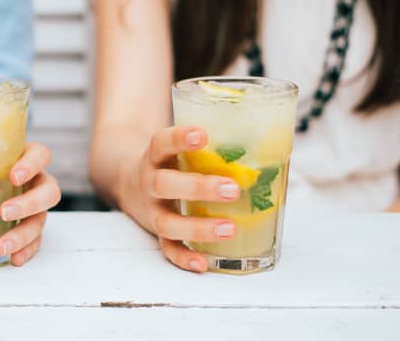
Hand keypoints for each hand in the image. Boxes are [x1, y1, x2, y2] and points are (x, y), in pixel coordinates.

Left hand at [0, 142, 60, 265]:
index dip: (32, 163)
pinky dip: (26, 251)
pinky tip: (12, 260)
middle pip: (49, 190)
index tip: (13, 174)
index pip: (40, 154)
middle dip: (29, 202)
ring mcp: (35, 207)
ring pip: (44, 219)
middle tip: (3, 213)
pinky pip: (37, 242)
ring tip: (0, 246)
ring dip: (25, 233)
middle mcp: (35, 182)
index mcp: (21, 159)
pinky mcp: (32, 228)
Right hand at [118, 126, 240, 272]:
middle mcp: (149, 182)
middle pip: (164, 184)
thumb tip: (271, 141)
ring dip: (198, 227)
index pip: (161, 143)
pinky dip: (184, 257)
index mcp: (155, 156)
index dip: (179, 139)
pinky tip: (204, 263)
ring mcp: (151, 210)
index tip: (202, 135)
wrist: (128, 182)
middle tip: (232, 189)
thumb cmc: (169, 161)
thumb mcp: (177, 147)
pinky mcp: (156, 233)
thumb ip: (209, 146)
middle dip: (198, 188)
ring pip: (167, 222)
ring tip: (230, 228)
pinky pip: (167, 249)